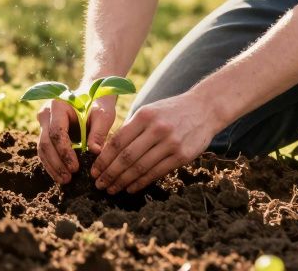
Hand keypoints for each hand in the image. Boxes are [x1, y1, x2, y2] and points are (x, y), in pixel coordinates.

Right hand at [36, 95, 116, 183]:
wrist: (91, 97)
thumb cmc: (99, 105)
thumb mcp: (103, 116)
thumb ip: (99, 132)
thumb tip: (95, 152)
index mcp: (58, 105)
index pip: (57, 132)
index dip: (64, 152)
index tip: (75, 168)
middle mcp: (46, 113)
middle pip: (45, 142)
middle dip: (57, 163)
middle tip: (68, 179)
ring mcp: (43, 123)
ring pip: (42, 149)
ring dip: (52, 167)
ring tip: (65, 180)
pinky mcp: (45, 132)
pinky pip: (45, 150)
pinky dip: (52, 164)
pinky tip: (61, 175)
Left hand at [90, 91, 218, 193]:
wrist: (204, 109)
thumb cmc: (170, 111)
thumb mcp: (149, 111)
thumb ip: (131, 129)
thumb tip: (108, 152)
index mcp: (144, 116)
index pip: (117, 141)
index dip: (103, 159)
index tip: (94, 171)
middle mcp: (156, 129)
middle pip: (126, 157)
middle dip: (110, 174)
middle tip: (99, 185)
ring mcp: (171, 143)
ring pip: (140, 167)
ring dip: (123, 181)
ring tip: (112, 189)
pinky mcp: (182, 156)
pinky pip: (157, 172)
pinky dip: (141, 182)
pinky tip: (131, 188)